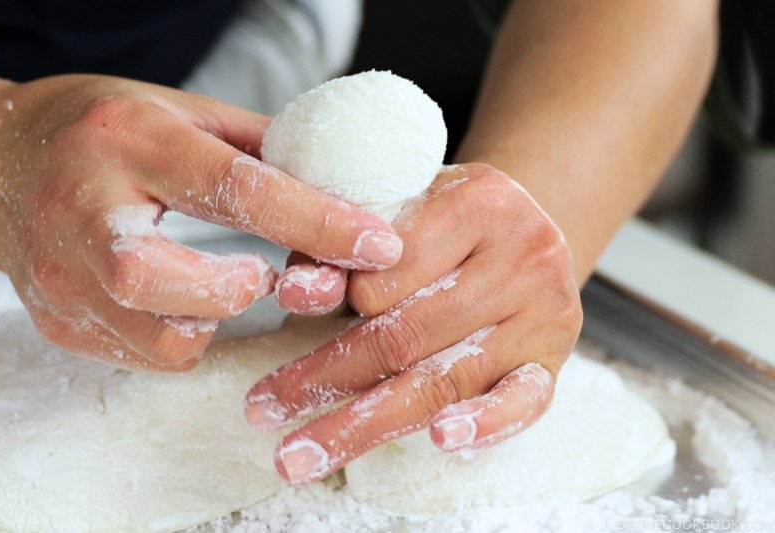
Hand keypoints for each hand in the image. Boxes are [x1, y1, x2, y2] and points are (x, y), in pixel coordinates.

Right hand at [0, 75, 401, 369]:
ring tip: (223, 283)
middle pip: (157, 278)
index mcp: (130, 142)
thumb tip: (340, 188)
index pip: (234, 189)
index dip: (315, 222)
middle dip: (235, 290)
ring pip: (157, 339)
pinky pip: (142, 356)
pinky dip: (184, 337)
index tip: (377, 244)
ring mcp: (59, 275)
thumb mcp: (181, 113)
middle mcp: (81, 210)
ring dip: (214, 320)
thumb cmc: (105, 130)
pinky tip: (187, 302)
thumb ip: (259, 150)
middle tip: (264, 274)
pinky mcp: (59, 322)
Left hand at [246, 163, 582, 482]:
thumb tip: (297, 293)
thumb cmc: (449, 222)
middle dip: (326, 376)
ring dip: (367, 421)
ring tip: (307, 451)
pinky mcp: (553, 357)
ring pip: (445, 376)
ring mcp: (543, 311)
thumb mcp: (401, 208)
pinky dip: (485, 424)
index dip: (336, 300)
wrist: (529, 226)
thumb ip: (343, 248)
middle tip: (265, 409)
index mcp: (477, 201)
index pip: (386, 271)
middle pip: (407, 331)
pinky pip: (525, 399)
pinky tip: (442, 439)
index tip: (287, 318)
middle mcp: (520, 254)